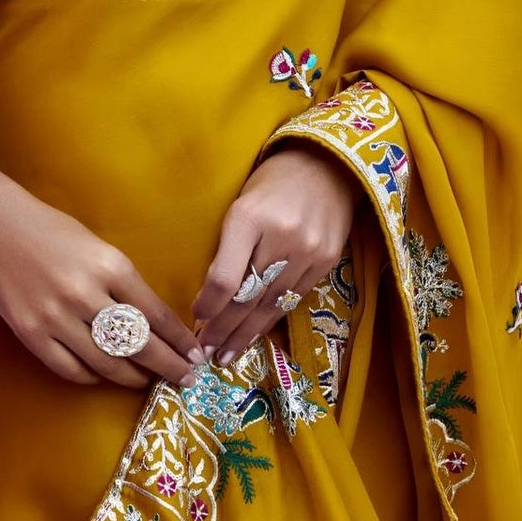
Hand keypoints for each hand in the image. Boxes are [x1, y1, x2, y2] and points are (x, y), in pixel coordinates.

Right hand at [0, 155, 198, 389]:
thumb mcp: (99, 248)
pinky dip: (93, 377)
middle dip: (169, 367)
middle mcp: (85, 294)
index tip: (195, 354)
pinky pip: (71, 369)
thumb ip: (124, 284)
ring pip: (107, 364)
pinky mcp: (31, 334)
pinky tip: (105, 374)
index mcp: (110, 266)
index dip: (180, 341)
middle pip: (139, 345)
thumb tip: (155, 325)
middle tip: (186, 379)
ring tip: (148, 379)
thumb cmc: (52, 231)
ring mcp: (55, 317)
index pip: (156, 315)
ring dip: (134, 377)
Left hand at [193, 145, 356, 365]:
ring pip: (271, 305)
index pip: (224, 278)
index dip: (207, 305)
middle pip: (247, 298)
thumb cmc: (270, 183)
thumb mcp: (239, 204)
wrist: (326, 166)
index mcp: (248, 218)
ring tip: (228, 354)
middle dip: (223, 329)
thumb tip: (209, 293)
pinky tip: (257, 333)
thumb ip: (228, 245)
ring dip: (247, 334)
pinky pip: (292, 299)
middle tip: (206, 353)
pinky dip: (271, 319)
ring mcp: (307, 252)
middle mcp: (280, 238)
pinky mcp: (325, 262)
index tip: (195, 319)